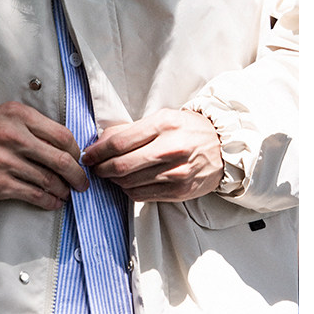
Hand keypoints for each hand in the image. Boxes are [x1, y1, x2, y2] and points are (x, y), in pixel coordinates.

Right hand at [0, 101, 88, 210]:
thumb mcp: (3, 115)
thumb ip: (31, 125)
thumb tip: (61, 144)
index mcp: (19, 116)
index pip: (62, 135)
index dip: (75, 151)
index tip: (78, 159)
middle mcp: (14, 137)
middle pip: (60, 159)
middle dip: (77, 174)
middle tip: (82, 182)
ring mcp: (6, 162)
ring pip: (49, 180)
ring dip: (63, 190)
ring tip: (67, 193)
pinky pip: (34, 195)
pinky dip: (49, 201)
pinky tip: (54, 202)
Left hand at [80, 108, 223, 202]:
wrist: (225, 148)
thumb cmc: (189, 130)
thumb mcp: (163, 118)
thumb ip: (132, 129)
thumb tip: (100, 142)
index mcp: (164, 125)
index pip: (119, 142)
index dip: (97, 151)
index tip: (88, 155)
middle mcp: (170, 149)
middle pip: (121, 166)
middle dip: (101, 168)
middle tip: (94, 168)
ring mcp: (176, 173)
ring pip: (129, 183)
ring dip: (114, 180)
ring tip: (111, 174)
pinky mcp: (179, 191)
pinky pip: (142, 195)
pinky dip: (128, 190)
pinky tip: (128, 183)